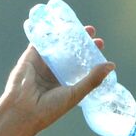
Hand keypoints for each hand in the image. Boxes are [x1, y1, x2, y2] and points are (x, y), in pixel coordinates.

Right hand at [0, 32, 114, 133]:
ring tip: (79, 26)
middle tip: (91, 32)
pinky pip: (40, 41)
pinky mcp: (30, 57)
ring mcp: (42, 65)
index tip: (100, 45)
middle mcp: (54, 74)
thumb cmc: (50, 108)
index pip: (80, 66)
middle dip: (80, 42)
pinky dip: (47, 32)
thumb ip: (92, 80)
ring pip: (56, 46)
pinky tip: (58, 24)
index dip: (90, 55)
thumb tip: (111, 65)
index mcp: (65, 84)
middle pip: (70, 53)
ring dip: (66, 35)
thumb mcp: (76, 93)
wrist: (23, 110)